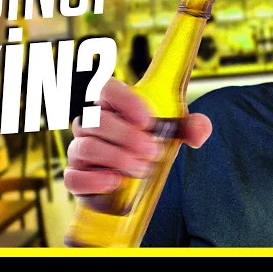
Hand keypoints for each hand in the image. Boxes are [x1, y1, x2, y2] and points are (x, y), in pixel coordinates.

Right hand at [64, 77, 211, 196]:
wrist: (136, 174)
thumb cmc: (151, 142)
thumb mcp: (174, 132)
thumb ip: (192, 127)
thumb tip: (199, 130)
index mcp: (111, 104)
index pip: (106, 89)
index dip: (124, 101)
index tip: (148, 120)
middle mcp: (90, 123)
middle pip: (95, 119)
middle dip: (126, 136)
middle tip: (152, 150)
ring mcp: (80, 150)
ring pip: (86, 147)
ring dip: (116, 158)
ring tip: (142, 169)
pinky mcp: (76, 177)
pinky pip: (72, 176)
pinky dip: (92, 180)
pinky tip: (114, 182)